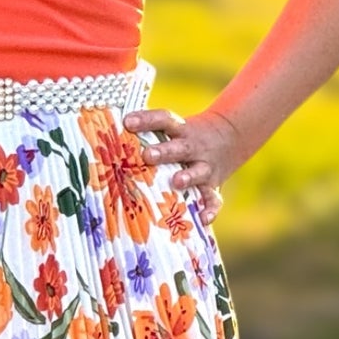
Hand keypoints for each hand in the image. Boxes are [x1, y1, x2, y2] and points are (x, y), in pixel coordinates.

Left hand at [123, 104, 242, 221]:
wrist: (231, 135)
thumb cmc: (186, 137)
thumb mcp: (174, 128)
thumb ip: (149, 135)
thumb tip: (107, 140)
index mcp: (180, 130)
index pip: (164, 120)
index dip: (146, 120)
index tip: (127, 122)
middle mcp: (193, 147)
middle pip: (179, 147)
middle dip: (164, 151)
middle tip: (147, 155)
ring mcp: (205, 166)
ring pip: (198, 171)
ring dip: (188, 176)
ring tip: (176, 182)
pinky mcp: (213, 185)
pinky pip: (213, 198)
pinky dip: (210, 209)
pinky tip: (203, 219)